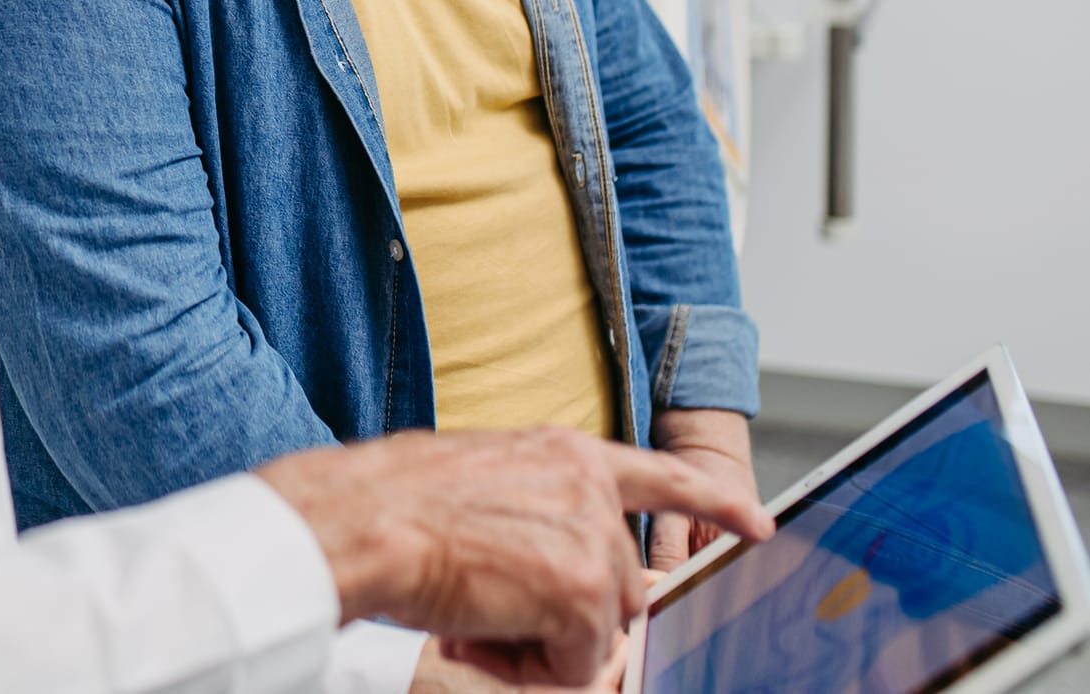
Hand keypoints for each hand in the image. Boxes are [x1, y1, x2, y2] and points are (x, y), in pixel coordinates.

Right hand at [257, 427, 771, 687]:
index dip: (712, 502)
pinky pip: (574, 665)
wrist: (365, 519)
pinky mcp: (582, 592)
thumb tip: (545, 564)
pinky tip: (480, 633)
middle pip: (621, 585)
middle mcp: (590, 489)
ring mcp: (593, 541)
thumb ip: (533, 507)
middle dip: (568, 612)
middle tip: (490, 607)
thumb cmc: (394, 502)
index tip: (755, 522)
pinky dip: (529, 667)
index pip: (660, 475)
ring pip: (598, 630)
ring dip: (543, 642)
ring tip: (474, 615)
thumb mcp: (482, 478)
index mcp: (565, 453)